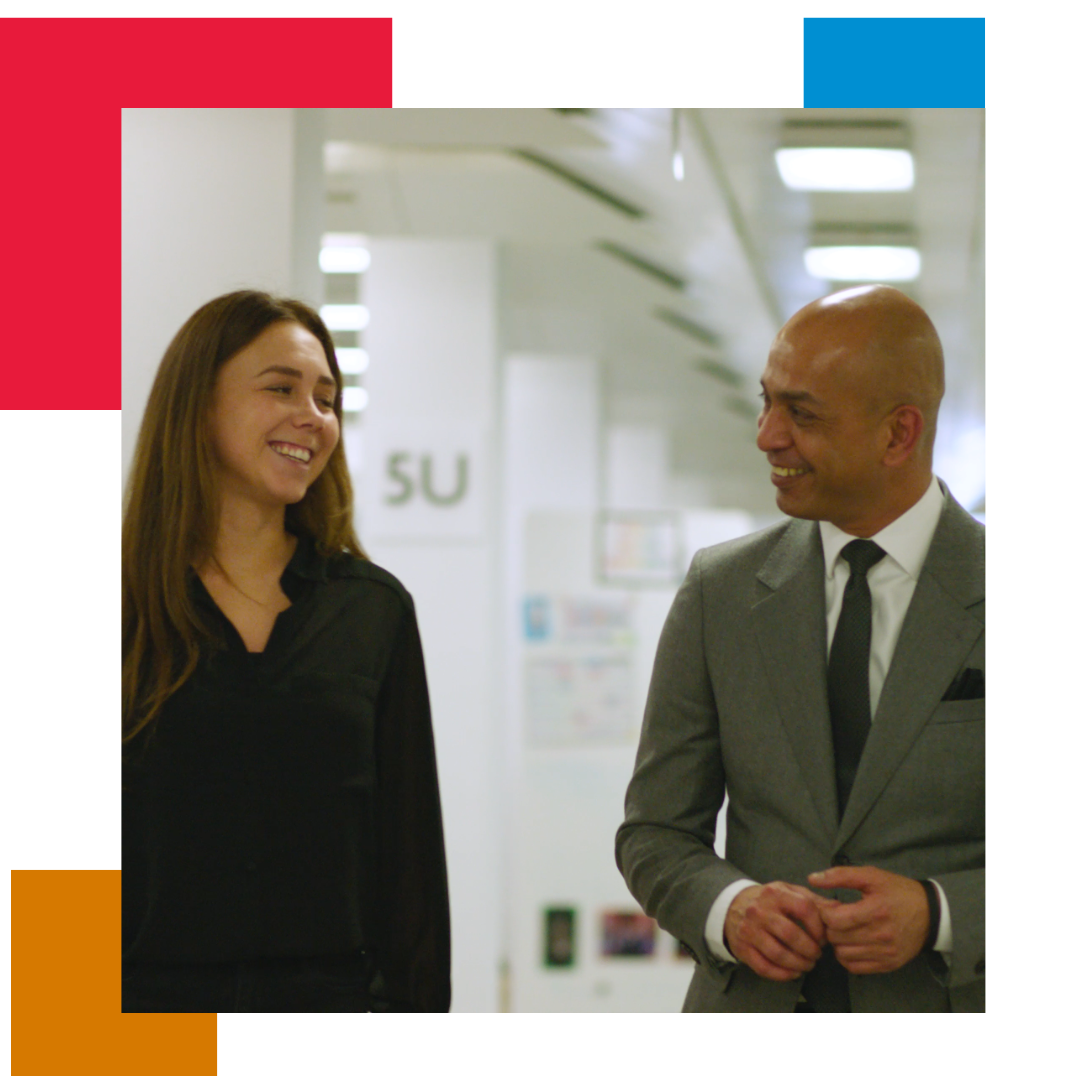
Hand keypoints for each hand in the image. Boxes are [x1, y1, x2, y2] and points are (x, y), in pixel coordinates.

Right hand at [724, 881, 837, 981]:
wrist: (734, 905)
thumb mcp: (790, 893)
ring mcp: (749, 929)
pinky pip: (764, 967)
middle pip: (791, 935)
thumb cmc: (770, 901)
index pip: (804, 909)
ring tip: (807, 965)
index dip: (818, 927)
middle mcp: (759, 910)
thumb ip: (815, 902)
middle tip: (817, 955)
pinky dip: (783, 975)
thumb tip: (840, 910)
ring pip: (778, 954)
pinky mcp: (742, 947)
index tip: (823, 938)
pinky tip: (793, 972)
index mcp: (775, 893)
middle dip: (810, 950)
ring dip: (799, 964)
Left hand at [808, 866, 929, 973]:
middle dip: (830, 926)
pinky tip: (852, 943)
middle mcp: (881, 935)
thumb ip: (840, 875)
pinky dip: (847, 957)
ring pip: (843, 954)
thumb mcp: (872, 876)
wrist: (930, 913)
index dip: (825, 912)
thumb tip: (812, 879)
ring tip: (844, 930)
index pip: (835, 920)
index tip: (831, 906)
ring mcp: (885, 953)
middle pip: (836, 938)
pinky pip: (855, 967)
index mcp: (875, 910)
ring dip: (838, 942)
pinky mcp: (888, 965)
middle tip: (836, 917)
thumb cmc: (898, 891)